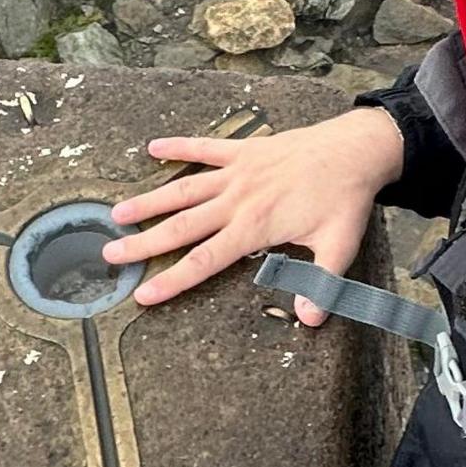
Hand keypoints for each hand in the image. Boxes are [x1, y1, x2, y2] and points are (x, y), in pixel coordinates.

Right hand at [102, 107, 404, 325]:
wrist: (355, 150)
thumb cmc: (345, 200)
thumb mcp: (339, 247)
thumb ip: (321, 284)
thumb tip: (309, 319)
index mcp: (255, 227)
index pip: (205, 260)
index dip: (172, 280)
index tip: (143, 294)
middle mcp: (237, 200)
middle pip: (181, 226)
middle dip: (144, 244)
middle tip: (110, 255)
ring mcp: (238, 172)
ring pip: (183, 189)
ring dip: (149, 201)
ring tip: (117, 213)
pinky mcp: (244, 150)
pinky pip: (204, 148)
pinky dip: (178, 146)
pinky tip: (152, 148)